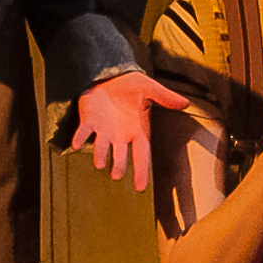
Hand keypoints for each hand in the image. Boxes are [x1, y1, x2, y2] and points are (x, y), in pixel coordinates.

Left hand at [74, 71, 189, 190]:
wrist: (108, 74)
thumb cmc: (129, 84)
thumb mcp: (149, 88)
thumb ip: (165, 97)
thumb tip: (186, 103)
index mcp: (136, 130)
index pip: (141, 154)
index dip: (141, 170)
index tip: (141, 187)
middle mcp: (119, 134)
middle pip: (120, 155)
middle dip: (118, 165)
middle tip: (116, 176)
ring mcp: (103, 129)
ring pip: (101, 146)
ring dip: (99, 154)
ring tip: (100, 164)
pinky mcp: (88, 120)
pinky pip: (84, 132)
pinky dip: (80, 138)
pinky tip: (75, 144)